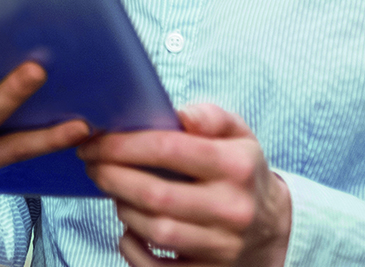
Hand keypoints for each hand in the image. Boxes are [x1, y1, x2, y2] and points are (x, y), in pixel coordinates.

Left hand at [78, 103, 291, 266]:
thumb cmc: (242, 171)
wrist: (273, 227)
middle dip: (112, 176)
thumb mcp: (238, 135)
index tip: (96, 141)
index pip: (169, 150)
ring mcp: (222, 245)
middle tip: (91, 164)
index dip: (124, 144)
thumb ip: (211, 117)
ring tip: (111, 188)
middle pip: (157, 194)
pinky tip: (127, 229)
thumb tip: (182, 115)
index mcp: (237, 166)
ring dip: (122, 207)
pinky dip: (133, 250)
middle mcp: (233, 208)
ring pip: (156, 230)